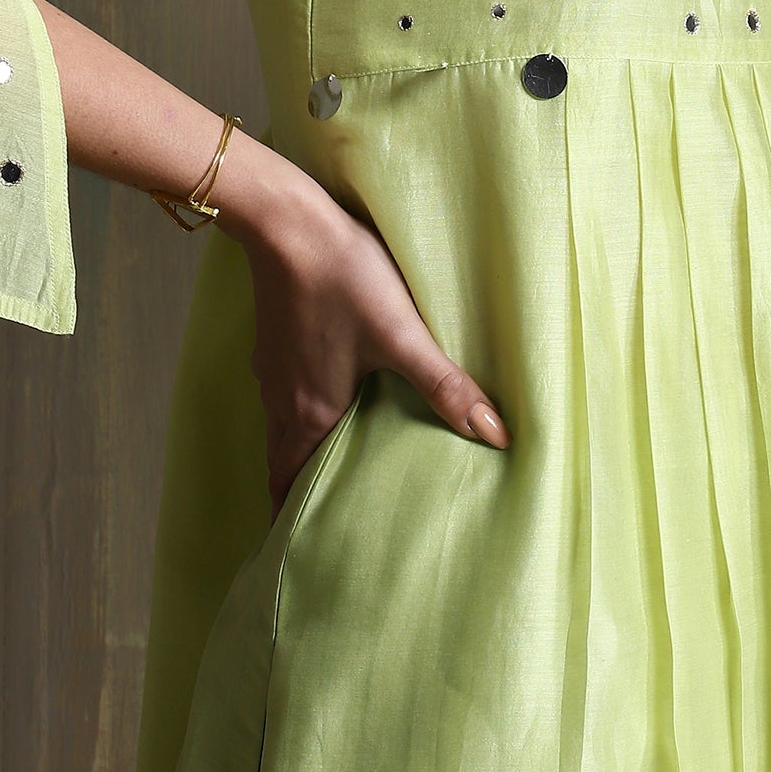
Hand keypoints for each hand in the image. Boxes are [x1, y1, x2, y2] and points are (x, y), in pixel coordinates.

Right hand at [215, 144, 509, 512]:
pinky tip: (323, 401)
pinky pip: (282, 396)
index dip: (295, 520)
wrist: (287, 221)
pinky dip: (297, 415)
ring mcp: (274, 370)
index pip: (293, 484)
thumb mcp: (402, 335)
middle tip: (320, 523)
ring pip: (282, 429)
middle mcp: (284, 399)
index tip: (303, 550)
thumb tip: (496, 436)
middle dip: (299, 495)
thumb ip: (447, 386)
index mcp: (310, 411)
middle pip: (284, 463)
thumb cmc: (343, 278)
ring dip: (299, 454)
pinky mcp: (275, 341)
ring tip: (326, 472)